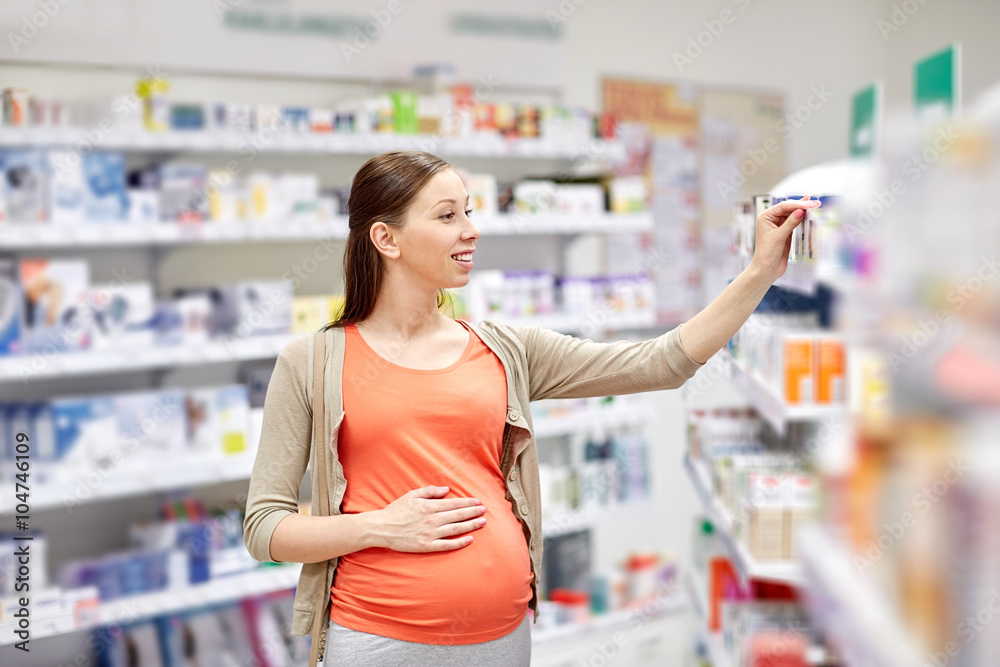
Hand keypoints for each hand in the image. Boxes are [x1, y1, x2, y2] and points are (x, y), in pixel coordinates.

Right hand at [372, 485, 486, 552]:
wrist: (382, 528)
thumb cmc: (396, 510)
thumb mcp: (412, 495)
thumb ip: (430, 491)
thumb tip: (446, 490)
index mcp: (430, 506)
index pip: (454, 504)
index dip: (468, 503)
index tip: (478, 502)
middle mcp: (433, 519)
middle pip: (458, 515)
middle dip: (473, 512)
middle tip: (485, 511)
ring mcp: (431, 533)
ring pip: (456, 529)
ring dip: (471, 525)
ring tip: (482, 522)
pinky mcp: (427, 546)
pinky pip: (447, 545)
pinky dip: (460, 542)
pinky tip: (470, 539)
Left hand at [749, 196, 820, 282]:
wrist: (767, 269)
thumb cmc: (767, 254)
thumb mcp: (779, 237)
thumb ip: (790, 223)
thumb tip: (800, 211)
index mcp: (765, 217)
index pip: (783, 206)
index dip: (797, 204)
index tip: (809, 204)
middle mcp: (771, 219)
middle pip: (788, 208)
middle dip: (802, 205)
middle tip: (815, 203)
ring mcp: (778, 225)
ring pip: (792, 214)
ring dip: (803, 210)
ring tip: (815, 205)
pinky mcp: (785, 231)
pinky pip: (795, 222)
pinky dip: (802, 218)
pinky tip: (809, 213)